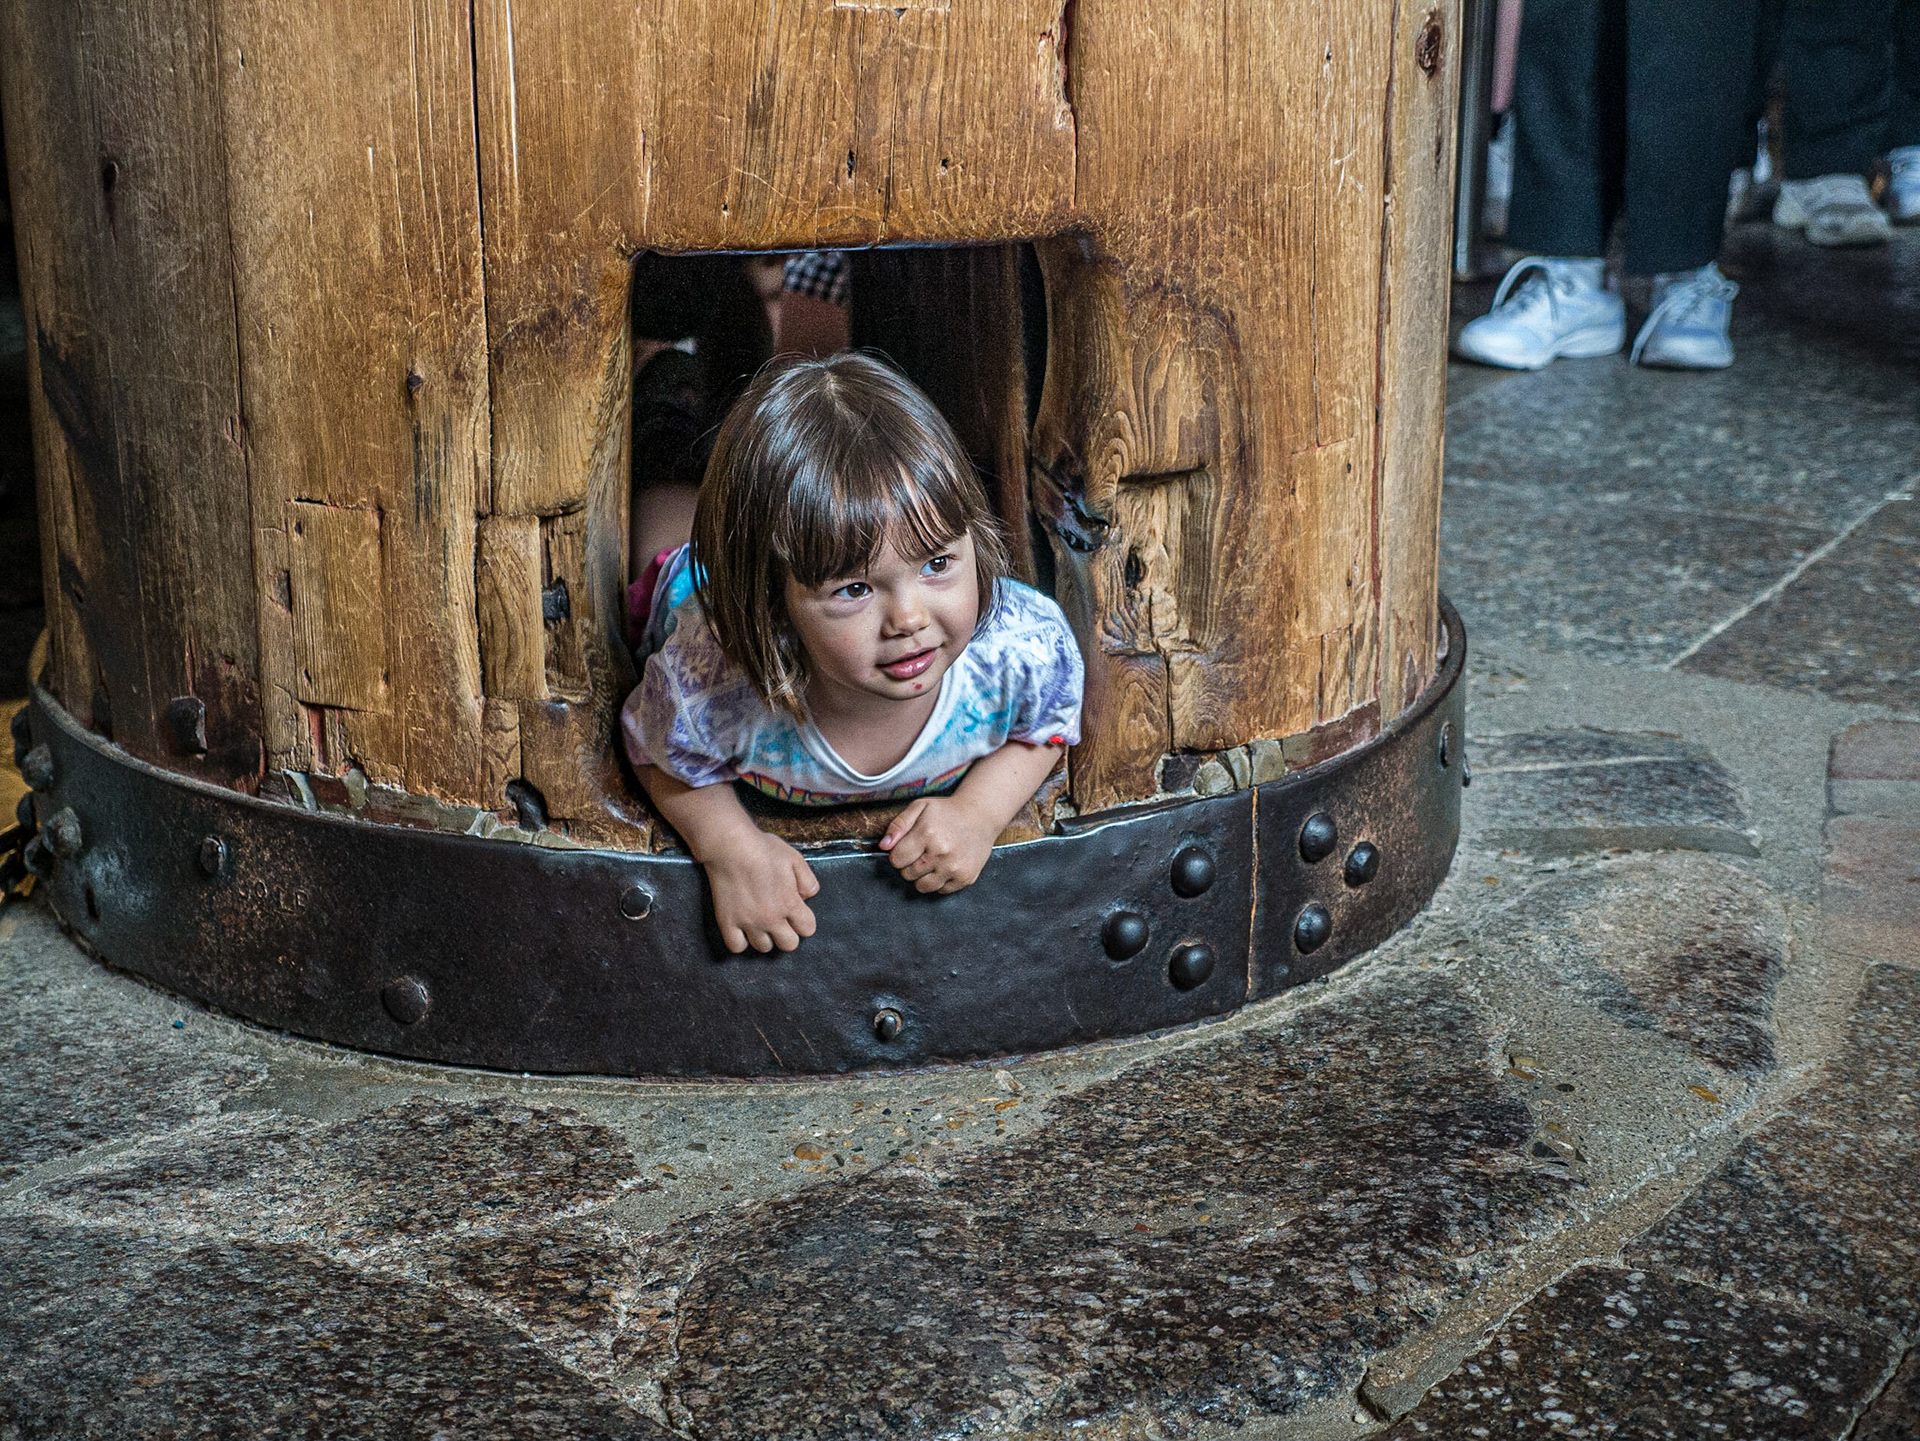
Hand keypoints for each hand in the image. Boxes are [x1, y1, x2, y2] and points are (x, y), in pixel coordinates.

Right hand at [701, 827, 820, 953]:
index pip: (808, 929)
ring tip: (761, 922)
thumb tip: (808, 897)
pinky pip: (736, 947)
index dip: (804, 921)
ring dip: (765, 937)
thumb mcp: (795, 858)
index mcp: (790, 903)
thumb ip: (808, 881)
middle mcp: (771, 918)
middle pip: (788, 945)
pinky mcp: (727, 922)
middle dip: (788, 933)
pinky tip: (742, 929)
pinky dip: (740, 941)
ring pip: (764, 948)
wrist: (730, 845)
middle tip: (780, 920)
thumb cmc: (763, 849)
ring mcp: (748, 922)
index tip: (797, 913)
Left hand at [879, 796, 998, 893]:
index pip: (896, 860)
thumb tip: (883, 846)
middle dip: (910, 865)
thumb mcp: (920, 807)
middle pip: (908, 874)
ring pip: (922, 887)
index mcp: (927, 833)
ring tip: (932, 861)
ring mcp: (955, 867)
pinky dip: (940, 881)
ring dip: (923, 876)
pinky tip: (945, 865)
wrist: (981, 816)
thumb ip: (898, 825)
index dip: (898, 854)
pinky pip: (941, 890)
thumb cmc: (946, 812)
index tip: (908, 847)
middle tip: (922, 852)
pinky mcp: (966, 877)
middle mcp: (941, 852)